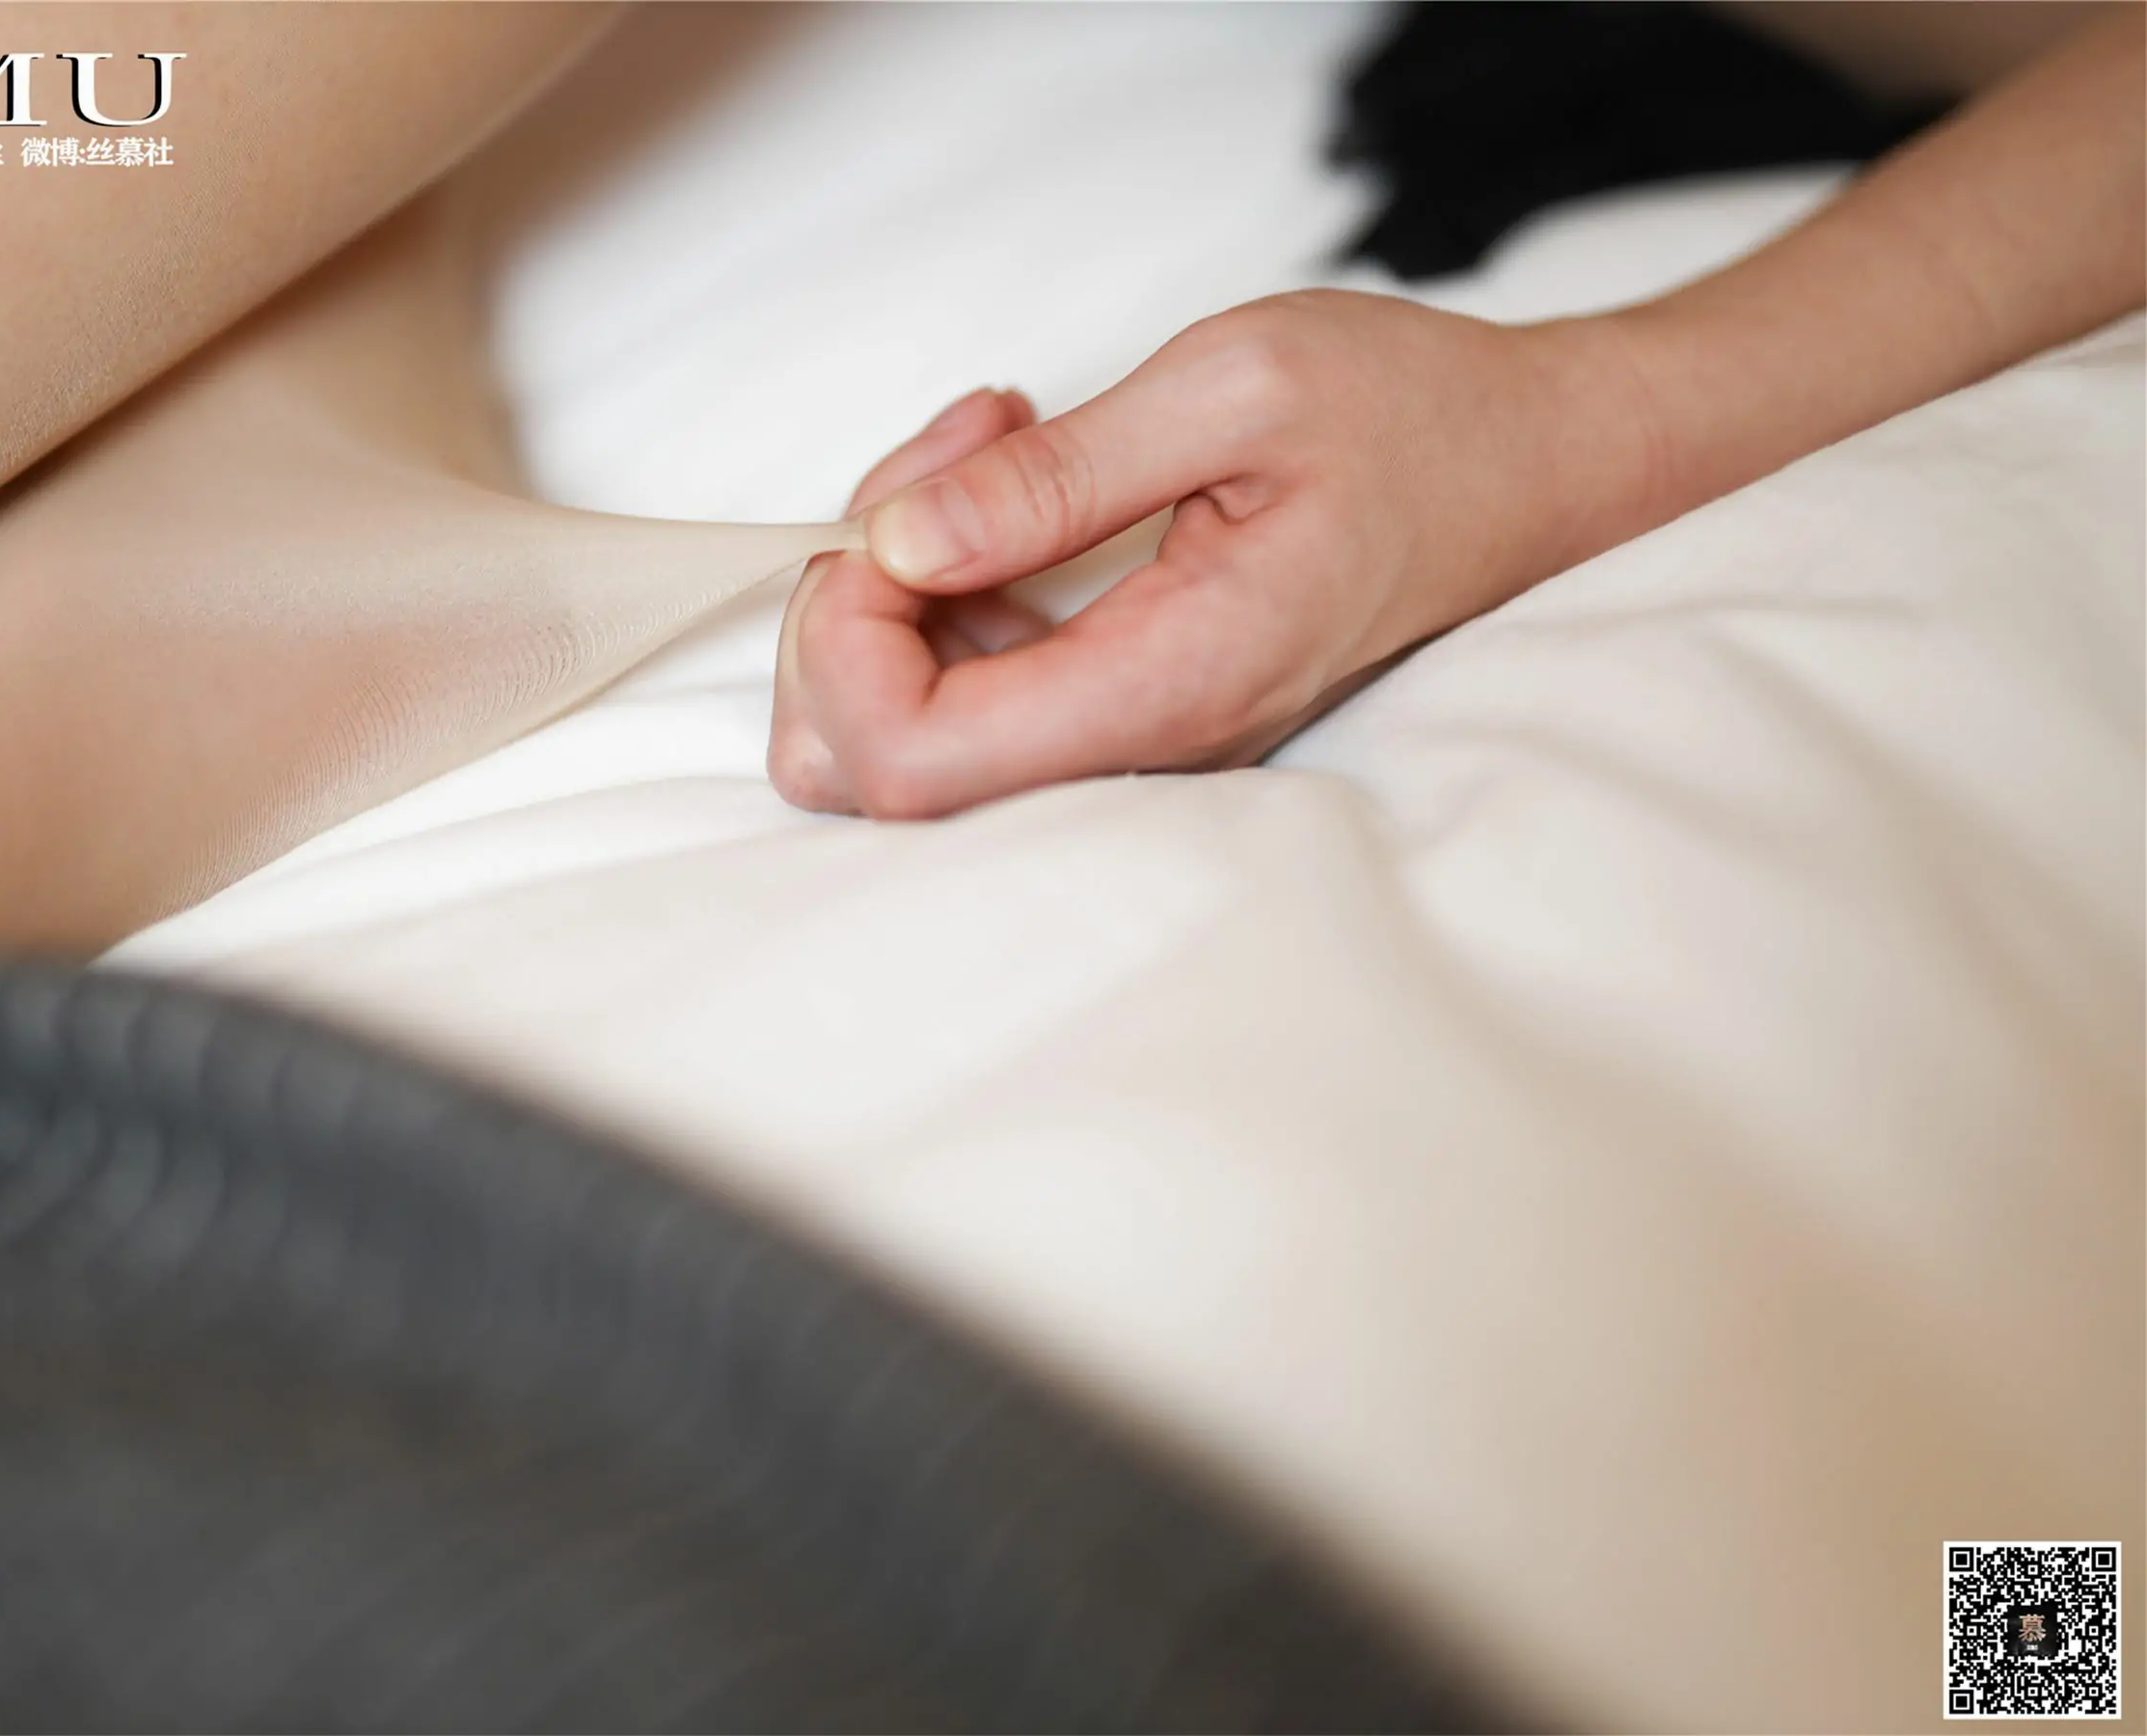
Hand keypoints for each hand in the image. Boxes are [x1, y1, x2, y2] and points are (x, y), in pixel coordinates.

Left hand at [771, 290, 1660, 818]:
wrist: (1529, 465)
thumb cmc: (1416, 420)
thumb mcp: (1237, 388)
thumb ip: (1057, 476)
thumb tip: (897, 545)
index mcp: (1166, 685)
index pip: (913, 765)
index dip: (845, 650)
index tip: (889, 525)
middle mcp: (1134, 743)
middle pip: (874, 774)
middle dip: (845, 617)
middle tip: (941, 467)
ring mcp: (1119, 730)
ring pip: (901, 730)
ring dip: (893, 578)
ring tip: (994, 440)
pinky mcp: (1110, 695)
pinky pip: (963, 677)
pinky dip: (942, 569)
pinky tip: (1014, 467)